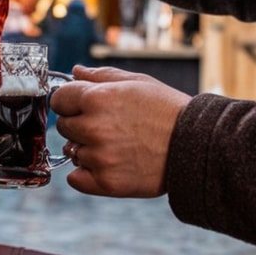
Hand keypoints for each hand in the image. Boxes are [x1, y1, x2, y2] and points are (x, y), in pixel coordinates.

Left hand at [51, 65, 191, 196]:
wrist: (196, 145)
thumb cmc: (167, 110)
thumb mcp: (136, 82)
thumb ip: (101, 77)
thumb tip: (75, 72)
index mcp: (97, 99)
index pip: (59, 100)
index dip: (70, 102)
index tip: (82, 106)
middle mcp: (94, 128)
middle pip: (64, 127)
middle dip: (79, 125)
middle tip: (107, 127)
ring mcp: (100, 157)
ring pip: (73, 152)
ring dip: (87, 149)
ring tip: (116, 146)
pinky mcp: (107, 182)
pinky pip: (76, 179)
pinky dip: (85, 175)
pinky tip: (106, 165)